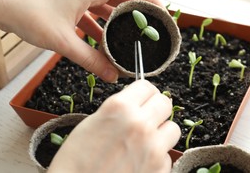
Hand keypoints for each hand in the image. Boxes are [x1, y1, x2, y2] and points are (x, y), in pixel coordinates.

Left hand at [0, 0, 163, 81]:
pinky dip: (99, 27)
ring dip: (116, 23)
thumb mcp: (63, 41)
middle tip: (148, 32)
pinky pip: (90, 13)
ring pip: (105, 7)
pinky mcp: (67, 3)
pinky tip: (101, 44)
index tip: (163, 15)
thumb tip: (111, 76)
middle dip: (136, 14)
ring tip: (127, 42)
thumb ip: (89, 59)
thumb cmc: (30, 14)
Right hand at [47, 80, 180, 172]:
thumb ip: (119, 109)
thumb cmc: (76, 160)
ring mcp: (153, 148)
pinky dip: (157, 157)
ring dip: (161, 133)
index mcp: (120, 107)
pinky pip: (167, 156)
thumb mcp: (93, 122)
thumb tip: (136, 105)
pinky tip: (140, 162)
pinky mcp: (159, 170)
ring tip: (144, 141)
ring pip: (173, 129)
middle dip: (156, 109)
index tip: (142, 99)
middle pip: (165, 103)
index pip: (147, 86)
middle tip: (147, 117)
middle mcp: (140, 124)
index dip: (143, 93)